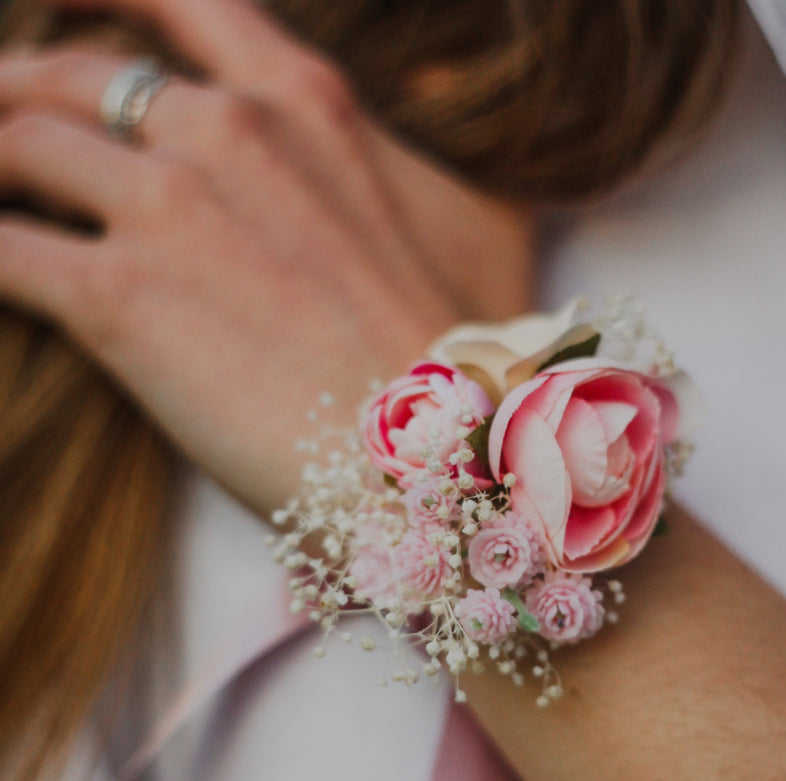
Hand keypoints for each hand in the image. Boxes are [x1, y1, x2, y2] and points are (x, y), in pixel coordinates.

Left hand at [0, 0, 533, 516]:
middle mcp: (224, 129)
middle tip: (3, 140)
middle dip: (14, 96)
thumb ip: (403, 162)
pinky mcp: (115, 297)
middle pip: (68, 75)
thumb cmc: (451, 351)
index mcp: (300, 102)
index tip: (52, 7)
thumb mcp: (462, 219)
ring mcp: (166, 206)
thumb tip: (397, 146)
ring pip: (12, 147)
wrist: (430, 453)